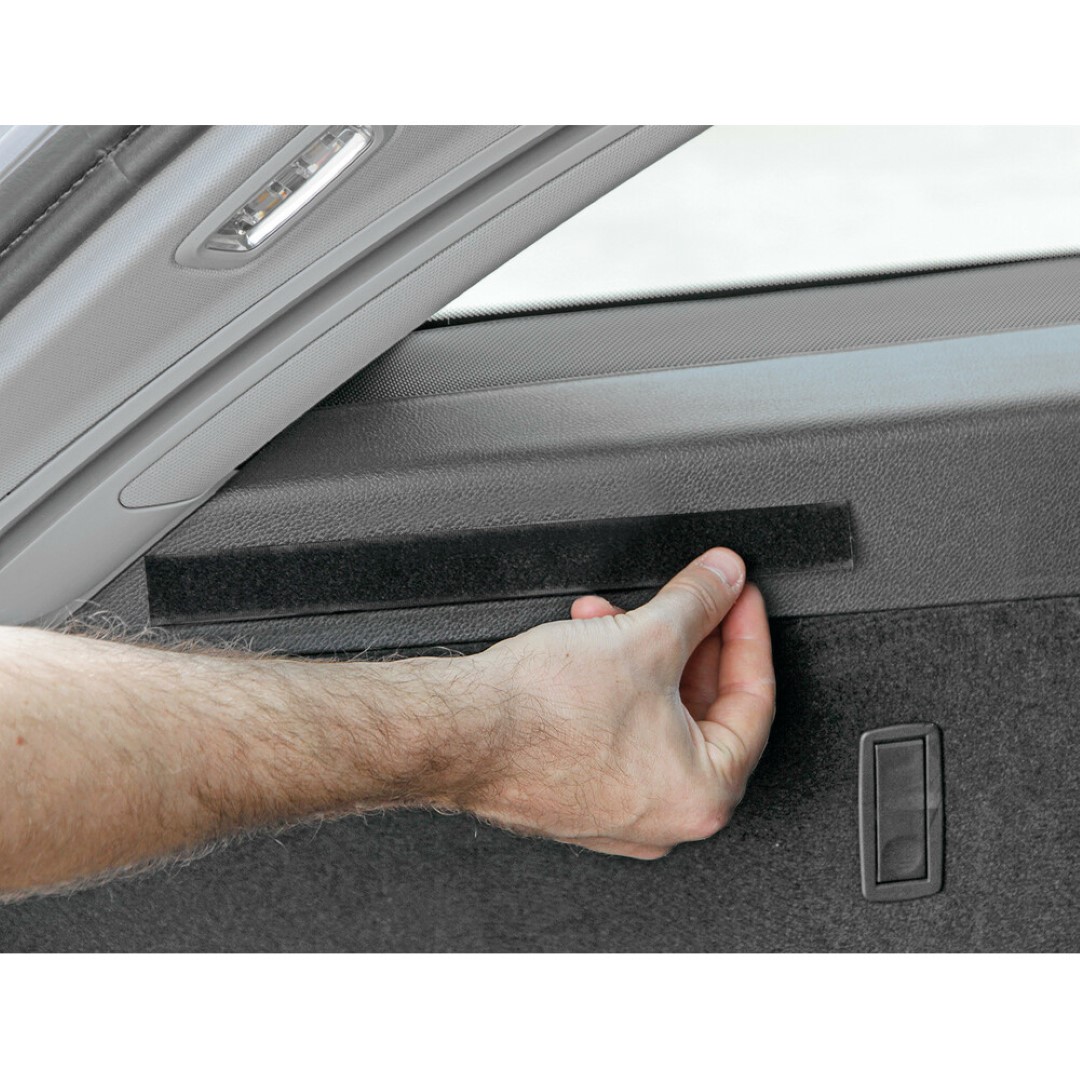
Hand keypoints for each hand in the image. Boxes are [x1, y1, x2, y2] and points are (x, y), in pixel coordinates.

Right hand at [463, 548, 775, 858]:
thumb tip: (724, 579)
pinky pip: (619, 734)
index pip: (753, 702)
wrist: (458, 734)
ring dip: (643, 655)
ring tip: (616, 614)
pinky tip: (592, 644)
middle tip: (693, 598)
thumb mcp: (644, 637)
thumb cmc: (541, 715)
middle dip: (688, 640)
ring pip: (655, 717)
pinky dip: (615, 686)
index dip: (748, 634)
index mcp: (703, 795)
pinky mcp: (578, 798)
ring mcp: (619, 813)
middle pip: (703, 710)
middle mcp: (665, 818)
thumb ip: (700, 601)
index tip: (739, 597)